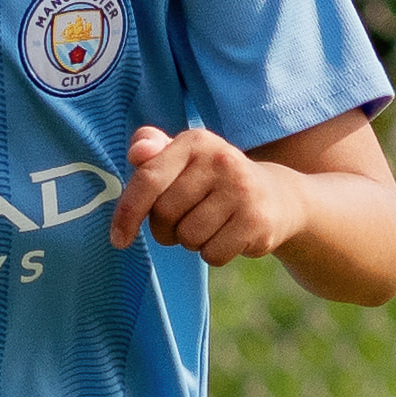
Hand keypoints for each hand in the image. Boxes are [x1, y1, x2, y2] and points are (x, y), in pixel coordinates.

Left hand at [109, 124, 317, 266]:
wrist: (277, 196)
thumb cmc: (213, 181)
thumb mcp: (185, 160)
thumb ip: (153, 152)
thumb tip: (136, 151)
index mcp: (195, 142)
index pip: (149, 179)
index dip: (127, 212)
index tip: (118, 239)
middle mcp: (220, 160)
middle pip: (165, 214)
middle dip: (166, 229)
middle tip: (184, 222)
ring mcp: (242, 190)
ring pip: (188, 238)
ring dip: (192, 242)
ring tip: (210, 225)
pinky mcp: (257, 221)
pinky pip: (212, 254)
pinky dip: (213, 254)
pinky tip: (228, 236)